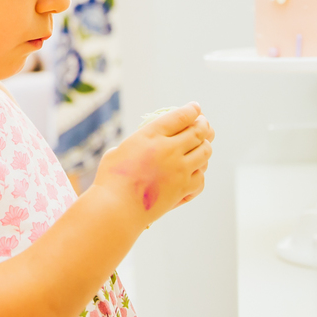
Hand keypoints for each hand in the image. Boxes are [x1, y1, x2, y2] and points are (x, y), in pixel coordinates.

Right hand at [93, 102, 213, 225]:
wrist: (117, 208)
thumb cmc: (111, 180)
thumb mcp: (119, 151)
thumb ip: (136, 145)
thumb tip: (143, 146)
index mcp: (151, 135)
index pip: (180, 116)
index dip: (192, 110)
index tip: (196, 107)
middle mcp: (170, 150)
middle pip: (198, 132)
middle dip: (204, 125)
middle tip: (204, 124)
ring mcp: (179, 170)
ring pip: (205, 152)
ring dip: (205, 147)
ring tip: (202, 146)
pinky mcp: (183, 189)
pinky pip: (201, 178)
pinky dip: (200, 173)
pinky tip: (195, 172)